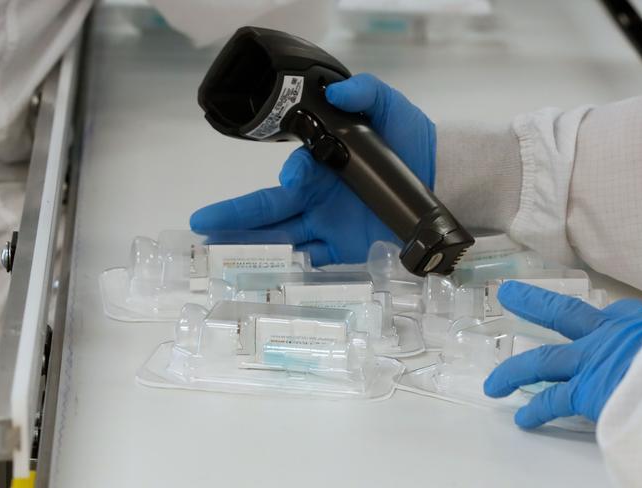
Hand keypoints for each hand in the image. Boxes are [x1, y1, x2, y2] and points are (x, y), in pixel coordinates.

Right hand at [190, 73, 435, 265]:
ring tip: (219, 257)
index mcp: (320, 164)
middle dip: (236, 219)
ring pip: (282, 239)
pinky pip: (313, 263)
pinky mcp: (343, 250)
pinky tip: (266, 279)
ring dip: (252, 249)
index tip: (296, 180)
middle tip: (203, 226)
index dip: (292, 179)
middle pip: (271, 210)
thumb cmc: (408, 139)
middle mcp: (316, 197)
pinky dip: (292, 271)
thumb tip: (338, 91)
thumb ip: (365, 91)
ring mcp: (327, 225)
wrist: (438, 175)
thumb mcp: (389, 107)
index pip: (294, 176)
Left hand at [483, 281, 641, 428]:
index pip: (613, 314)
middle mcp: (608, 335)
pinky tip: (523, 420)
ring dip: (513, 371)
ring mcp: (592, 361)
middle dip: (532, 303)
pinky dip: (536, 411)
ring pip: (542, 360)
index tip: (590, 318)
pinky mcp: (587, 391)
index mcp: (636, 323)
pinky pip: (553, 401)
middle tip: (508, 295)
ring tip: (493, 383)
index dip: (599, 317)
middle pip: (562, 313)